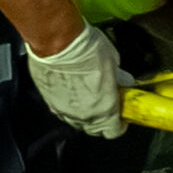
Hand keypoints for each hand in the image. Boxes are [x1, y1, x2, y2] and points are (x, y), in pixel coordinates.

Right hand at [26, 23, 126, 138]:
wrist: (56, 41)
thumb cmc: (87, 49)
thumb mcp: (113, 60)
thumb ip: (118, 77)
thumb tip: (124, 81)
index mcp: (105, 108)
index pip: (114, 131)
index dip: (119, 124)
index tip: (121, 114)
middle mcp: (83, 115)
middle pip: (94, 130)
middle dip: (102, 120)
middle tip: (105, 103)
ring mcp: (63, 110)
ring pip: (76, 121)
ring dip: (84, 113)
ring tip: (87, 96)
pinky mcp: (48, 101)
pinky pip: (61, 110)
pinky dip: (67, 105)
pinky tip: (70, 91)